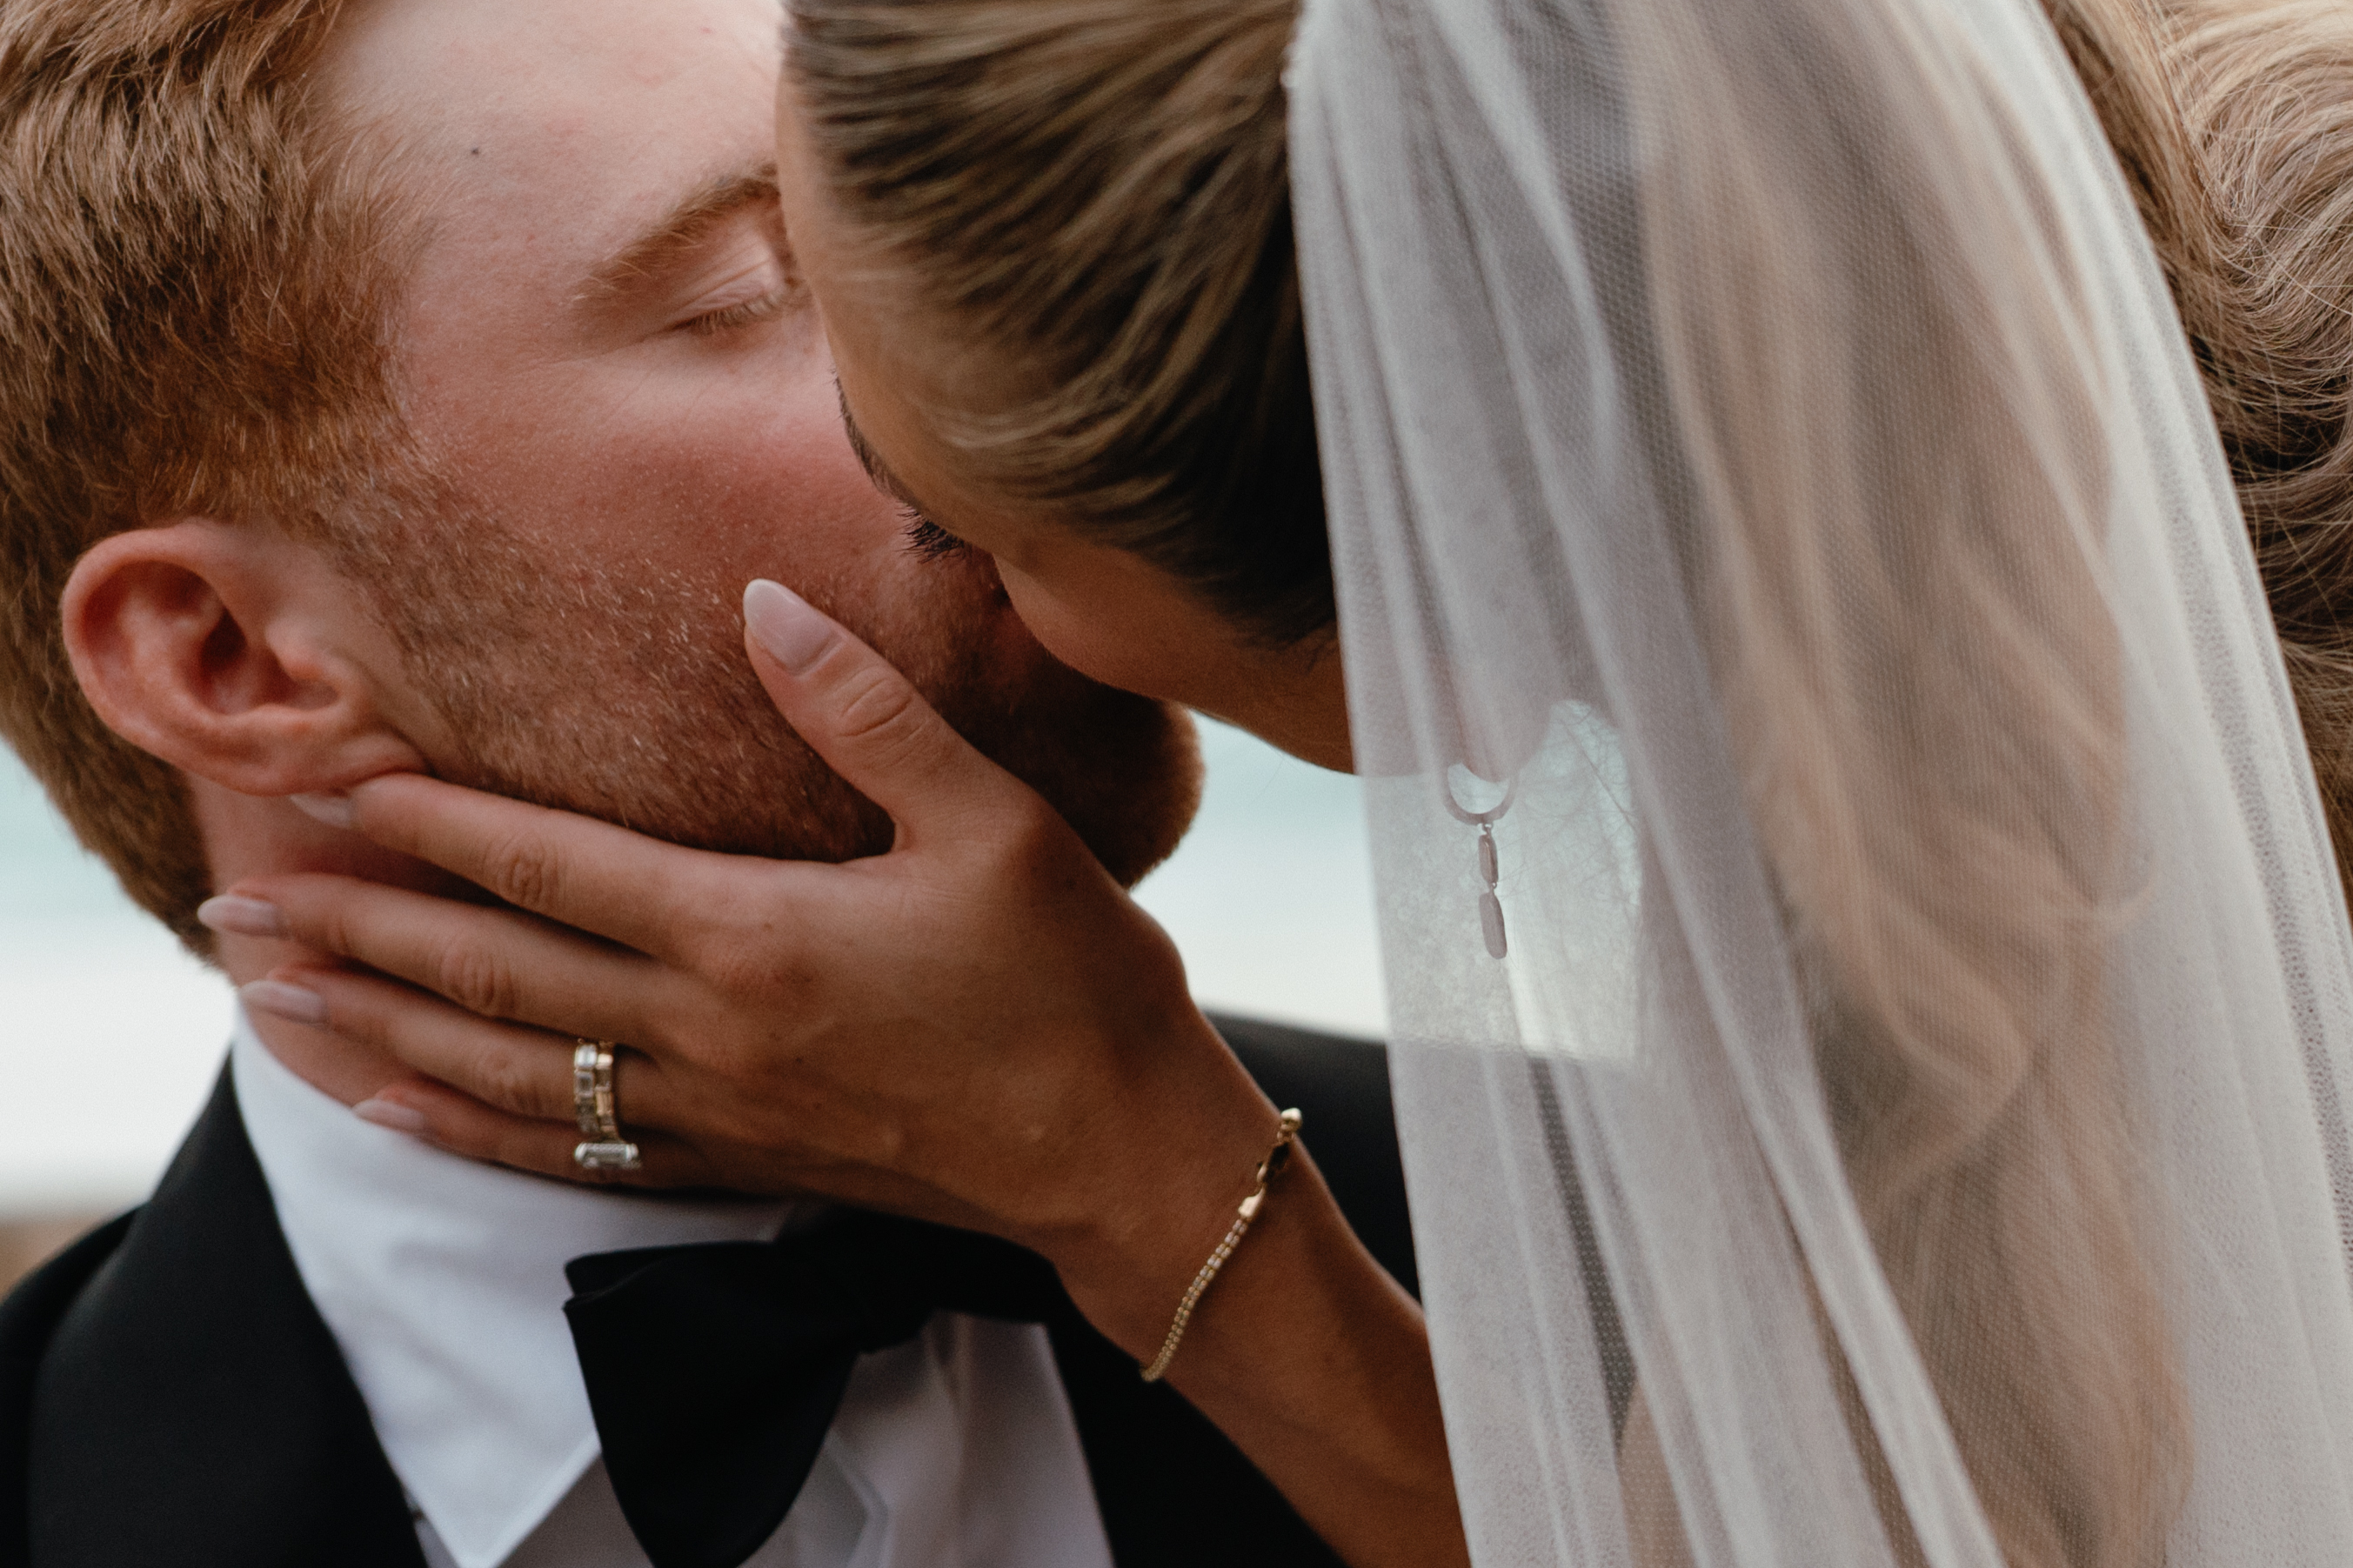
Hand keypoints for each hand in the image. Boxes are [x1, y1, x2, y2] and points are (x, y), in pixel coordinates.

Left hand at [212, 579, 1275, 1352]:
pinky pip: (564, 1155)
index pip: (552, 864)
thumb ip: (865, 712)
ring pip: (501, 1073)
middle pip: (489, 974)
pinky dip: (464, 1128)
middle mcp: (704, 1031)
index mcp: (752, 935)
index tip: (333, 781)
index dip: (433, 819)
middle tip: (234, 908)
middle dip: (353, 934)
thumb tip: (760, 606)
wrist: (1119, 1154)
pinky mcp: (736, 1162)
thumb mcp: (992, 822)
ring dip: (375, 1032)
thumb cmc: (1071, 982)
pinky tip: (398, 1109)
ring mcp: (711, 1111)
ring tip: (271, 1001)